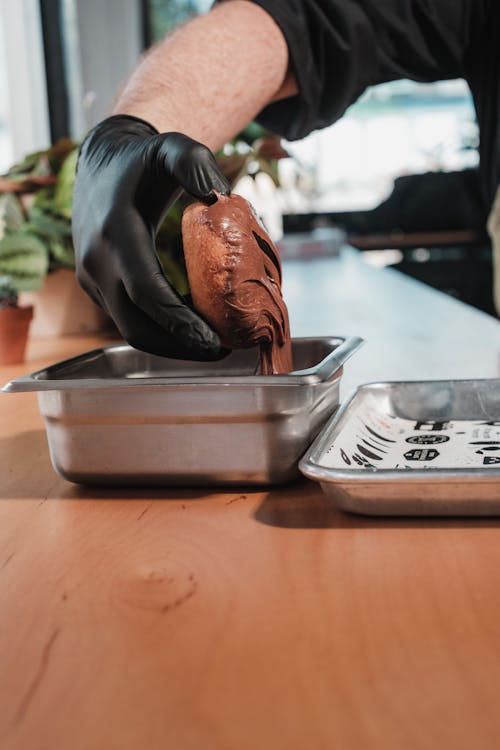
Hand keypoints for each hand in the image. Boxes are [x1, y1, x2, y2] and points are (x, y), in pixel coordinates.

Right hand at [72, 114, 230, 358]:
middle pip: (136, 324)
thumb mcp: (170, 147)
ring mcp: (91, 278)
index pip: (146, 292)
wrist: (101, 163)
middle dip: (179, 346)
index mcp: (115, 231)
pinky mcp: (95, 287)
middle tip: (221, 351)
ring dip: (170, 343)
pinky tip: (190, 326)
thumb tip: (218, 196)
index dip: (179, 321)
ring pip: (130, 329)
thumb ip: (194, 162)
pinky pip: (126, 319)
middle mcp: (96, 261)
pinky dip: (158, 329)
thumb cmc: (144, 159)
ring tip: (211, 343)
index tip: (213, 340)